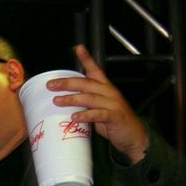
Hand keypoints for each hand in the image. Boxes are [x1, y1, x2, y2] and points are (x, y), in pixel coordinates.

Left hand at [46, 44, 148, 163]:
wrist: (134, 137)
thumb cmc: (114, 123)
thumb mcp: (99, 110)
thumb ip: (85, 105)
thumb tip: (65, 104)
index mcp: (106, 88)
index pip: (95, 70)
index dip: (87, 59)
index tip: (78, 48)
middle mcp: (110, 93)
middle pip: (87, 83)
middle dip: (67, 83)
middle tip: (51, 85)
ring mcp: (113, 104)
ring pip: (90, 97)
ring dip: (72, 99)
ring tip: (57, 100)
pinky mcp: (115, 116)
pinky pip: (98, 114)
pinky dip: (85, 115)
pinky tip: (74, 116)